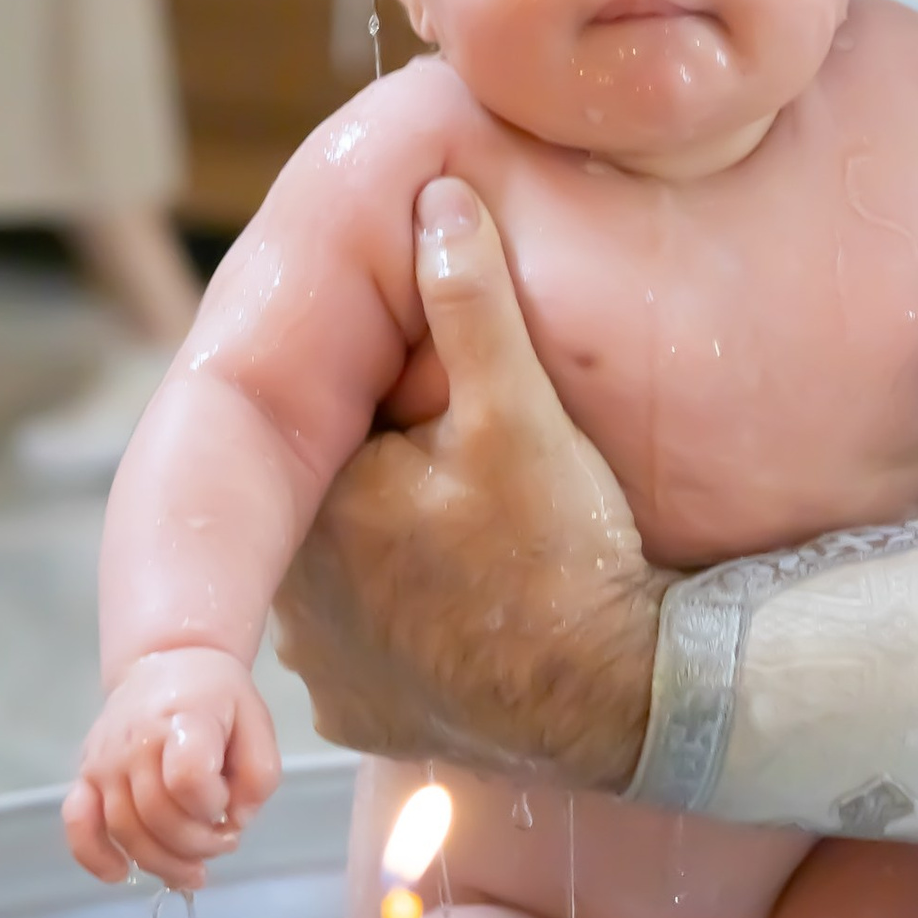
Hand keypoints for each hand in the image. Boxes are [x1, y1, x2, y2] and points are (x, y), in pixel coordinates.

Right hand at [64, 644, 279, 886]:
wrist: (167, 663)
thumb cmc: (218, 698)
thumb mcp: (258, 725)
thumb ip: (259, 777)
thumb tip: (234, 821)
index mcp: (183, 720)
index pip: (188, 778)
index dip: (212, 805)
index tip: (228, 803)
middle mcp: (134, 741)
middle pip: (157, 815)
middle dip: (197, 845)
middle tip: (222, 843)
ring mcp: (104, 761)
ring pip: (124, 830)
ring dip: (162, 862)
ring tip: (193, 871)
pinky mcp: (85, 776)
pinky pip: (78, 822)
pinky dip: (93, 855)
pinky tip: (119, 873)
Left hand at [272, 179, 663, 791]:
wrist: (619, 700)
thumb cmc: (567, 554)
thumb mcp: (522, 415)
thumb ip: (472, 306)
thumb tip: (439, 200)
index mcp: (318, 509)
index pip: (339, 434)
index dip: (400, 420)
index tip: (456, 430)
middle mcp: (298, 598)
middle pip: (338, 505)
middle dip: (390, 485)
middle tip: (473, 495)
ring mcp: (324, 668)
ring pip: (346, 579)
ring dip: (391, 560)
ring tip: (476, 556)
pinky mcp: (359, 716)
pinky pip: (368, 651)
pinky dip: (406, 631)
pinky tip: (465, 618)